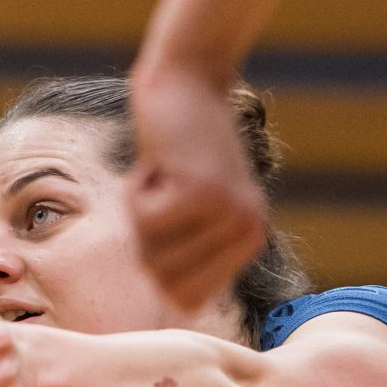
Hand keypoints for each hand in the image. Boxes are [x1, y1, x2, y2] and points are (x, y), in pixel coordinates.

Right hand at [128, 65, 267, 312]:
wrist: (188, 80)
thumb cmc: (180, 141)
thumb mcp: (195, 202)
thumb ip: (192, 251)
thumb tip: (177, 307)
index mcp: (250, 241)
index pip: (187, 299)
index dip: (159, 264)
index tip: (167, 219)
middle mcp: (247, 232)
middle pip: (164, 280)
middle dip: (146, 239)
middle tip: (163, 192)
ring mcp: (227, 214)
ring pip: (151, 251)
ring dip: (140, 212)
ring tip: (164, 174)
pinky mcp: (201, 192)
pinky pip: (143, 220)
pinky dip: (136, 191)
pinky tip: (159, 162)